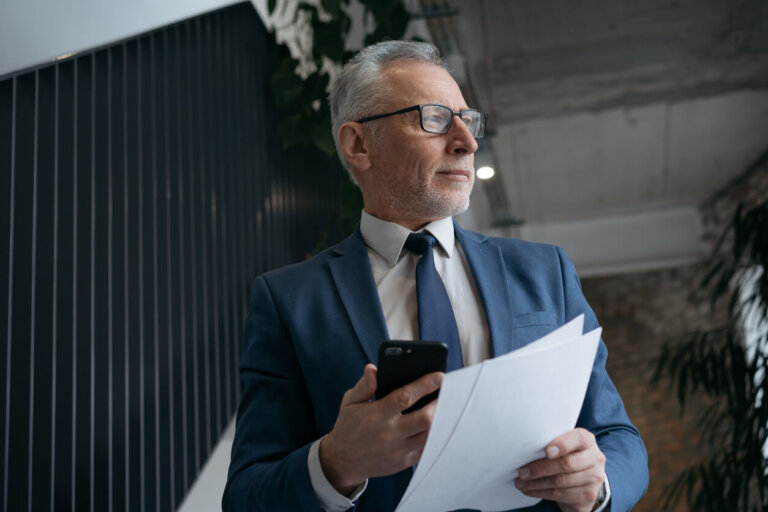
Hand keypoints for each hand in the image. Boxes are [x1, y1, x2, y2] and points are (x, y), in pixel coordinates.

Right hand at [319, 364, 443, 495]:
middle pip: (424, 419)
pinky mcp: (403, 462)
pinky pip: (426, 450)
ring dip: (440, 421)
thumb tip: (373, 368)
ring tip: (445, 408)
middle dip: (439, 404)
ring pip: (429, 436)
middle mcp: (389, 434)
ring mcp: (398, 450)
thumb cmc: (348, 427)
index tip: (439, 375)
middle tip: (447, 393)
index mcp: (376, 415)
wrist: (342, 461)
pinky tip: (438, 426)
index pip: (405, 397)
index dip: (425, 385)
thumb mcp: (350, 403)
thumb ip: (364, 385)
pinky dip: (434, 438)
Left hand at [515, 428, 605, 511]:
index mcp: (587, 441)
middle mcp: (595, 459)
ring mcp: (594, 479)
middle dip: (540, 469)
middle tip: (522, 472)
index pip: (578, 438)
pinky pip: (561, 495)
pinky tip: (530, 490)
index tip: (546, 451)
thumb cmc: (568, 456)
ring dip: (536, 484)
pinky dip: (542, 493)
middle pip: (566, 464)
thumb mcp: (564, 445)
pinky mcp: (588, 496)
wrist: (584, 479)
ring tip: (521, 483)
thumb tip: (526, 446)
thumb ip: (552, 442)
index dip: (562, 444)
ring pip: (561, 482)